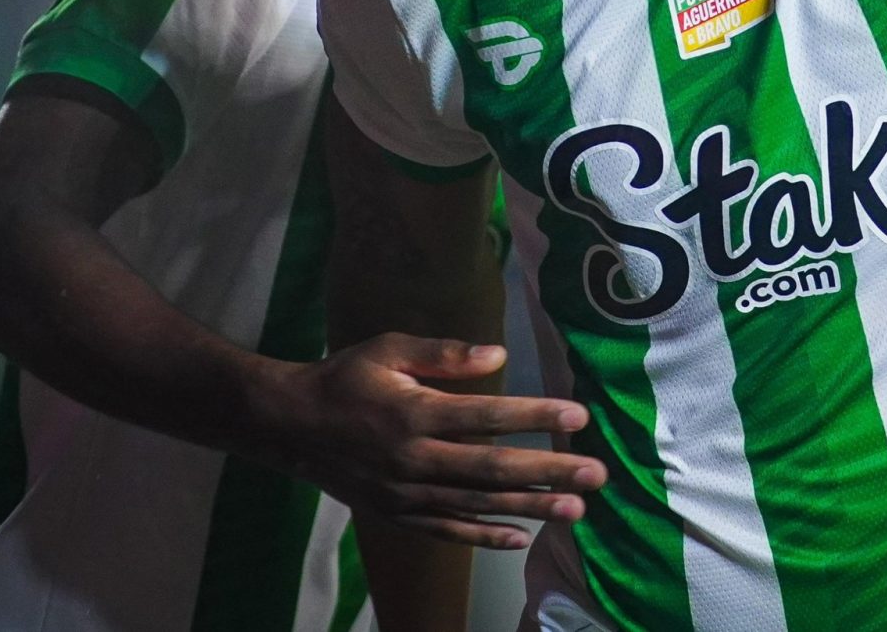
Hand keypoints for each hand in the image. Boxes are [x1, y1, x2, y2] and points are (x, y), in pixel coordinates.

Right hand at [251, 334, 606, 548]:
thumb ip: (444, 354)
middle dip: (549, 471)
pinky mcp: (398, 514)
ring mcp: (406, 493)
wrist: (290, 427)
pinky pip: (448, 530)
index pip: (486, 415)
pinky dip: (485, 536)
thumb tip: (499, 355)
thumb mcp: (389, 349)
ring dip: (530, 507)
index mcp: (413, 411)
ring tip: (576, 510)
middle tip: (596, 474)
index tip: (578, 415)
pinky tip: (521, 536)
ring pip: (477, 504)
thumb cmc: (346, 378)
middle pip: (492, 468)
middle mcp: (413, 458)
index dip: (534, 415)